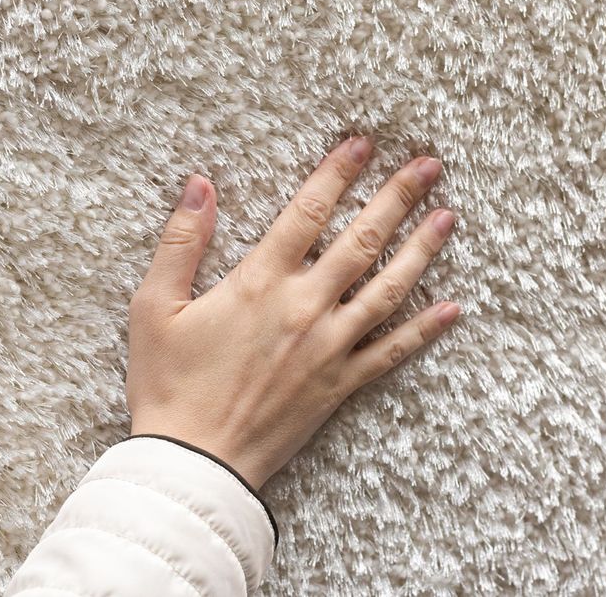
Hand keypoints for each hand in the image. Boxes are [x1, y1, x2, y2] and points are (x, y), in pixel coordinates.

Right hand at [125, 136, 460, 489]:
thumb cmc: (169, 384)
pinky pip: (392, 351)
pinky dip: (425, 329)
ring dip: (422, 250)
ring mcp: (330, 346)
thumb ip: (180, 242)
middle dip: (397, 196)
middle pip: (362, 240)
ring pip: (388, 288)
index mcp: (260, 282)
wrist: (195, 462)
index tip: (363, 143)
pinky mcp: (340, 384)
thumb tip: (199, 186)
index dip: (337, 172)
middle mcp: (304, 306)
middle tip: (428, 165)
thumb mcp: (153, 307)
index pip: (308, 211)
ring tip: (448, 217)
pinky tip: (453, 308)